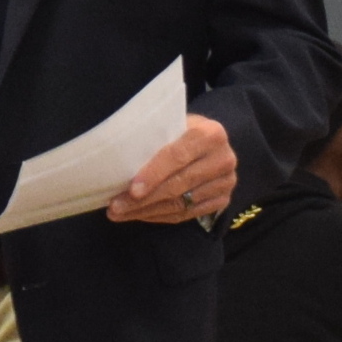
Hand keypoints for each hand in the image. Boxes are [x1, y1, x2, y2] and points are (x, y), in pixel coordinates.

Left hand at [109, 114, 236, 223]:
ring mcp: (226, 182)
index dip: (153, 174)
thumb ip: (154, 139)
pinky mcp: (223, 200)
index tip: (131, 190)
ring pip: (180, 204)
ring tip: (120, 213)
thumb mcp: (171, 125)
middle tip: (115, 207)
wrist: (209, 143)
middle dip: (143, 199)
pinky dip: (160, 216)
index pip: (178, 156)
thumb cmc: (181, 130)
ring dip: (146, 211)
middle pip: (178, 185)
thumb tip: (117, 161)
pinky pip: (186, 215)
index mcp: (210, 133)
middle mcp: (224, 159)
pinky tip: (139, 215)